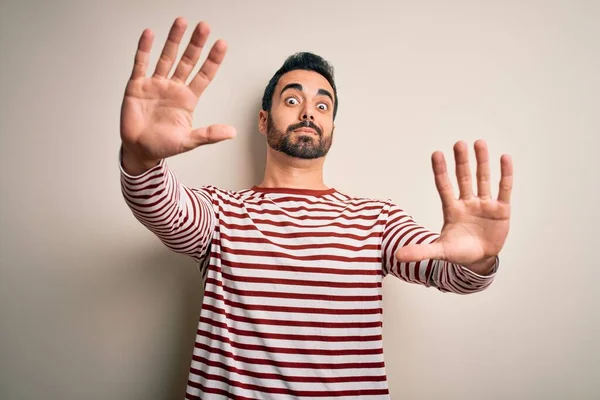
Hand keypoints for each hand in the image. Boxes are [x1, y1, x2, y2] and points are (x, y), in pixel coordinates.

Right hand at [120, 17, 235, 172]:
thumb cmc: (163, 146)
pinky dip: (144, 49)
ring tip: (181, 22)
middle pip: (187, 61)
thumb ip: (208, 135)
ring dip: (174, 40)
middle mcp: (173, 88)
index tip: (221, 44)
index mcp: (187, 99)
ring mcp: (155, 84)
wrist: (138, 150)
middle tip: (204, 27)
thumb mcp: (188, 141)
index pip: (204, 75)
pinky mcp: (137, 86)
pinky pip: (141, 63)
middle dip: (196, 44)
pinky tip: (149, 34)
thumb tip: (232, 132)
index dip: (212, 60)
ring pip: (166, 57)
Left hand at [395, 140, 512, 268]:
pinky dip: (505, 174)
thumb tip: (397, 256)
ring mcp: (484, 205)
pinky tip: (504, 158)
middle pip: (464, 178)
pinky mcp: (501, 210)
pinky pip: (503, 189)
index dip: (440, 171)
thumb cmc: (458, 252)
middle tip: (459, 144)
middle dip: (461, 162)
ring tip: (479, 143)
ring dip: (482, 162)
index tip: (436, 154)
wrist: (479, 261)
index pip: (444, 186)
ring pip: (482, 179)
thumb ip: (420, 251)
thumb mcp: (439, 252)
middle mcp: (467, 203)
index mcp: (451, 210)